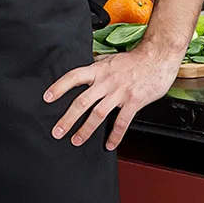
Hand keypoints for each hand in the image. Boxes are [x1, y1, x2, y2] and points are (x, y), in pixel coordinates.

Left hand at [44, 44, 181, 150]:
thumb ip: (97, 66)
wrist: (156, 57)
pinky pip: (122, 122)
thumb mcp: (110, 59)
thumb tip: (86, 69)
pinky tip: (108, 144)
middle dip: (68, 118)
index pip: (73, 77)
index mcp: (98, 70)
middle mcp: (106, 81)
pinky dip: (115, 136)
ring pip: (98, 114)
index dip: (59, 87)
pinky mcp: (134, 102)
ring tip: (76, 140)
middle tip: (57, 131)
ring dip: (86, 129)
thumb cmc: (134, 59)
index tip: (47, 98)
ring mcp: (119, 92)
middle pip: (82, 101)